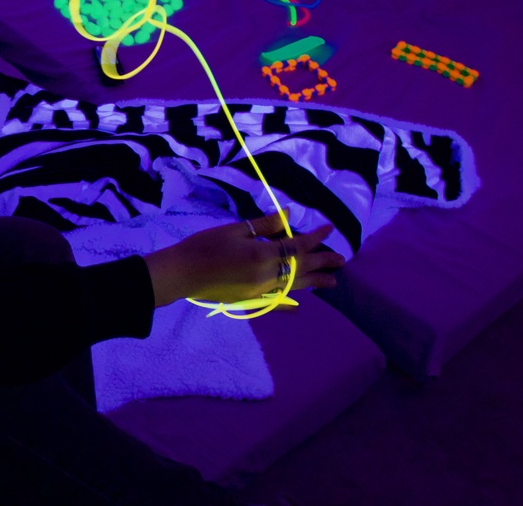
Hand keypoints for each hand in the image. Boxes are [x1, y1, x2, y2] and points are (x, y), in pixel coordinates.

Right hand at [142, 211, 346, 307]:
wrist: (181, 274)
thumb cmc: (203, 246)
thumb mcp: (234, 230)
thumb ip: (264, 226)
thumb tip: (288, 215)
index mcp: (261, 255)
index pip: (296, 246)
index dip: (315, 237)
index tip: (329, 229)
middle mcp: (265, 276)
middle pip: (301, 268)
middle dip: (322, 262)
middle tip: (342, 259)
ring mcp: (259, 291)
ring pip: (294, 286)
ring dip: (314, 282)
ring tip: (333, 282)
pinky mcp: (250, 299)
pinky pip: (276, 301)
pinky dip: (289, 302)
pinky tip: (298, 306)